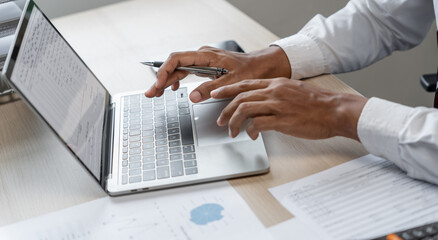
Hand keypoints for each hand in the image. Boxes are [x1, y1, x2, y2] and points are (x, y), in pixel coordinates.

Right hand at [145, 46, 290, 102]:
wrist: (259, 67)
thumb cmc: (249, 71)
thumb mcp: (231, 82)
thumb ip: (211, 88)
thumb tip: (193, 96)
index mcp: (206, 56)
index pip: (178, 59)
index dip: (165, 71)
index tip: (159, 84)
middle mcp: (201, 56)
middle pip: (174, 65)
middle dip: (160, 79)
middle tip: (151, 93)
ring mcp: (202, 61)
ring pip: (178, 69)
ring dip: (166, 81)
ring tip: (156, 93)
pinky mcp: (204, 67)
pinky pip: (185, 71)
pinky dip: (176, 79)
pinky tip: (172, 88)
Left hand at [210, 78, 367, 140]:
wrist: (336, 110)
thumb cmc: (318, 103)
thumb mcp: (294, 91)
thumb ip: (277, 94)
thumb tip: (264, 103)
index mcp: (277, 83)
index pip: (245, 84)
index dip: (227, 90)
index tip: (216, 95)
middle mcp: (274, 91)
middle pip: (240, 97)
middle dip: (225, 110)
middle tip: (220, 120)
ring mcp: (277, 105)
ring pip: (244, 109)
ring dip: (234, 122)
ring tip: (232, 131)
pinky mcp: (282, 120)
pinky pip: (257, 124)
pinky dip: (250, 131)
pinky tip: (252, 135)